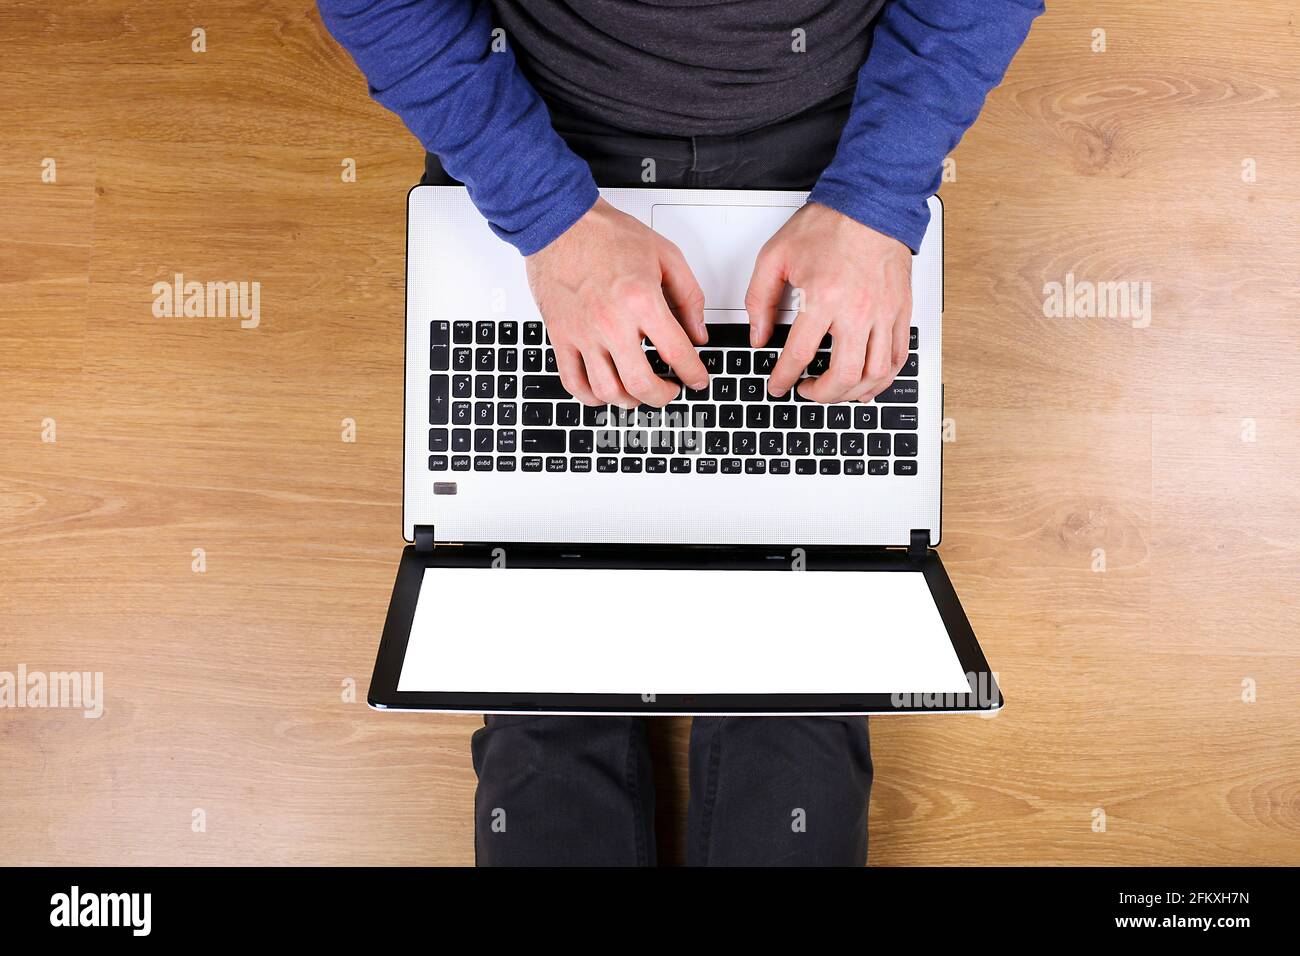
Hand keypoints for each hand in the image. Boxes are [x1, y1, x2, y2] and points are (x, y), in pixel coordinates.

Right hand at [525, 198, 709, 406]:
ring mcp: (582, 333)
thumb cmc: (607, 234)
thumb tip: (698, 333)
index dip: (694, 374)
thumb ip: (689, 297)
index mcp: (641, 300)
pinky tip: (603, 391)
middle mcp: (611, 322)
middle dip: (663, 396)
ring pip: (607, 391)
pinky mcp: (560, 336)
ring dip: (629, 401)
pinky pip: (573, 382)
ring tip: (638, 392)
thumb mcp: (665, 255)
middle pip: (641, 384)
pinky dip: (591, 397)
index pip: (677, 353)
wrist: (560, 222)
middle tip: (670, 391)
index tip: (697, 380)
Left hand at [745, 202, 911, 402]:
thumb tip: (759, 336)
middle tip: (807, 391)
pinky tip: (868, 383)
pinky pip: (898, 357)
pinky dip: (883, 378)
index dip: (783, 379)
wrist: (872, 202)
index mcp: (823, 298)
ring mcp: (884, 313)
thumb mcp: (776, 256)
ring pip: (874, 374)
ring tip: (835, 392)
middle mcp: (857, 310)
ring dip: (852, 393)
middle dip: (821, 395)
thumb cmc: (828, 225)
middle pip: (843, 375)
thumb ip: (759, 299)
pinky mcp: (901, 311)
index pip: (798, 355)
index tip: (777, 385)